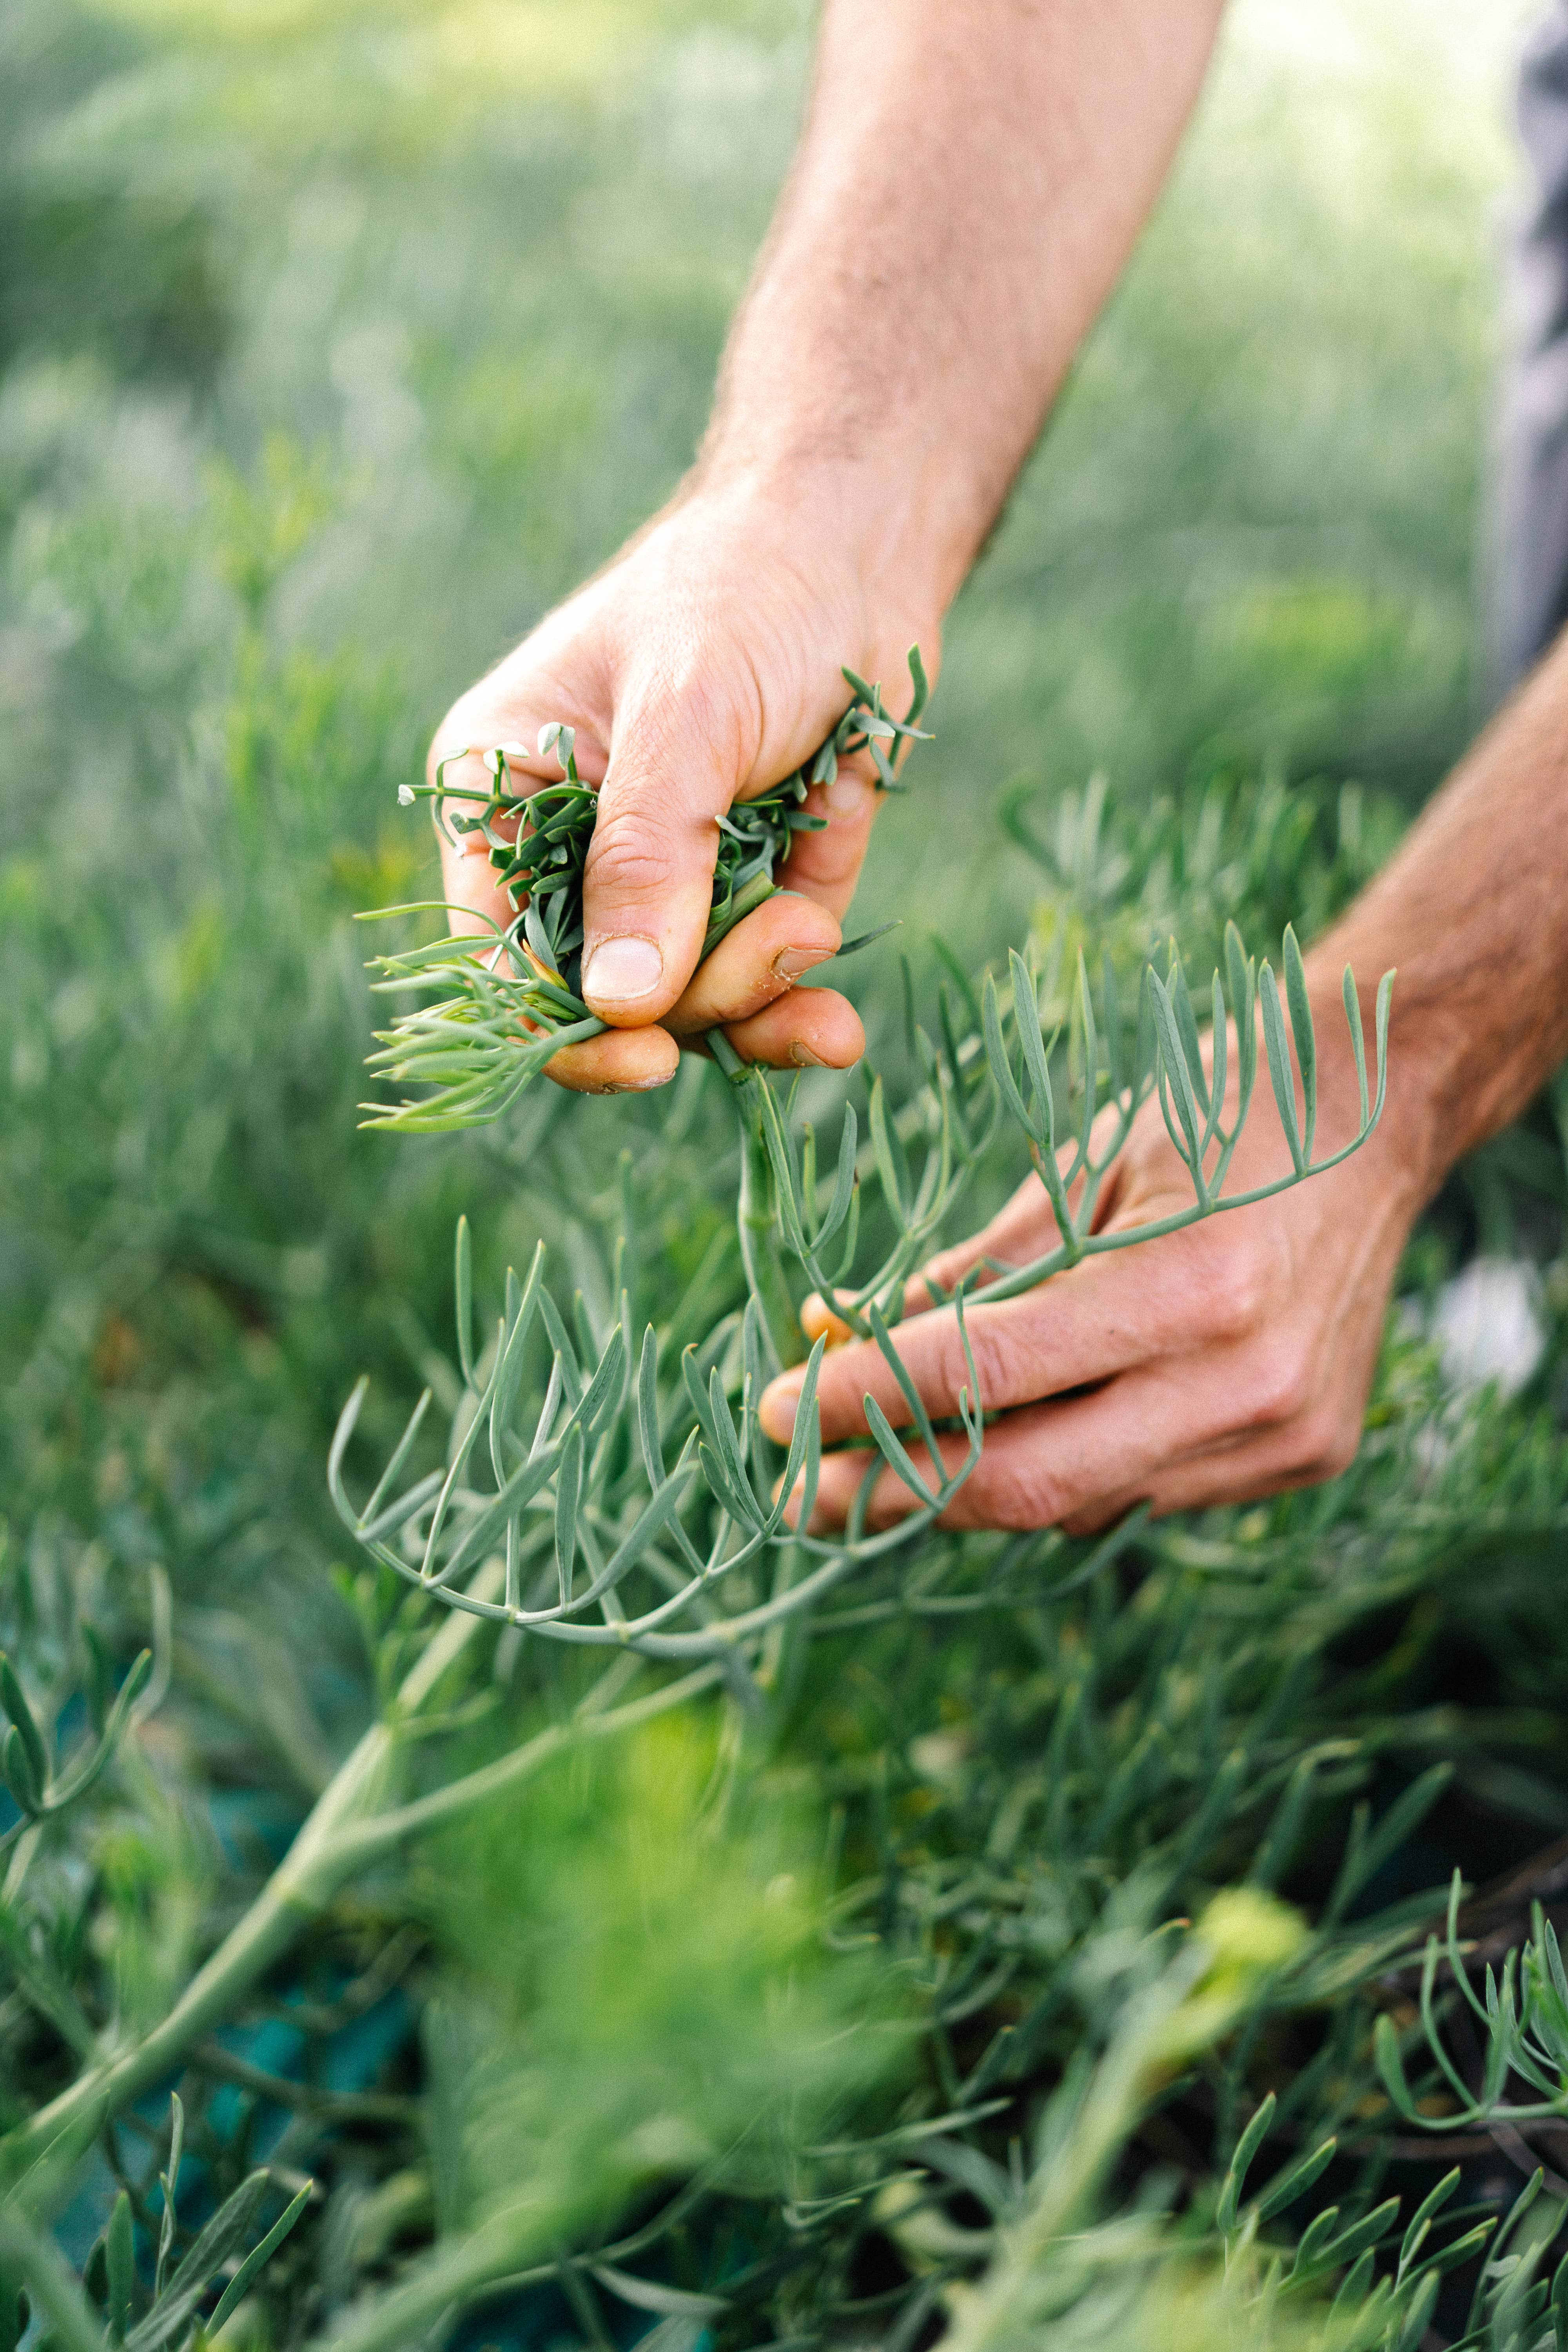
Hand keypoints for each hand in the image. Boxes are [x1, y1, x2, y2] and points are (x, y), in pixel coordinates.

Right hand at [428, 486, 934, 1093]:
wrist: (864, 545)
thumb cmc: (744, 591)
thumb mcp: (684, 716)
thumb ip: (644, 858)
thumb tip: (617, 1005)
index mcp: (500, 787)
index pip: (497, 946)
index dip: (557, 1020)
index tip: (642, 1056)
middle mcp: (568, 846)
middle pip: (597, 993)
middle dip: (689, 998)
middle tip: (783, 945)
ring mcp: (661, 875)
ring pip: (682, 1002)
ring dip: (752, 994)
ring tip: (811, 933)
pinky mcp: (747, 890)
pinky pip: (755, 982)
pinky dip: (794, 1007)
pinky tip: (837, 1025)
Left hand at [758, 996, 1428, 1532]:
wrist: (1379, 1117)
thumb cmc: (1216, 1116)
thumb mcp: (1081, 1170)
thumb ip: (968, 1275)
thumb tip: (840, 1340)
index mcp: (1195, 1285)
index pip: (990, 1377)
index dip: (869, 1403)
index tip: (779, 1414)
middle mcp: (1248, 1378)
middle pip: (1030, 1480)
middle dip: (896, 1489)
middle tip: (801, 1491)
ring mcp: (1283, 1432)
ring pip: (1079, 1503)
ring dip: (971, 1486)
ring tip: (891, 1454)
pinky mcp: (1303, 1457)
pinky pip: (1140, 1493)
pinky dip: (1064, 1471)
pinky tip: (1025, 1433)